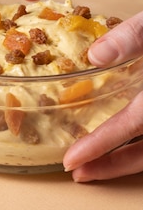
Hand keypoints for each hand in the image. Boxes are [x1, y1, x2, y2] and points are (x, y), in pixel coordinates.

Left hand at [63, 14, 142, 180]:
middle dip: (111, 166)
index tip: (72, 160)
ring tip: (94, 165)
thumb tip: (95, 56)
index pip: (132, 124)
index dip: (100, 144)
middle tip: (79, 172)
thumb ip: (133, 37)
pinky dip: (140, 148)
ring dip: (126, 162)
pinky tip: (122, 144)